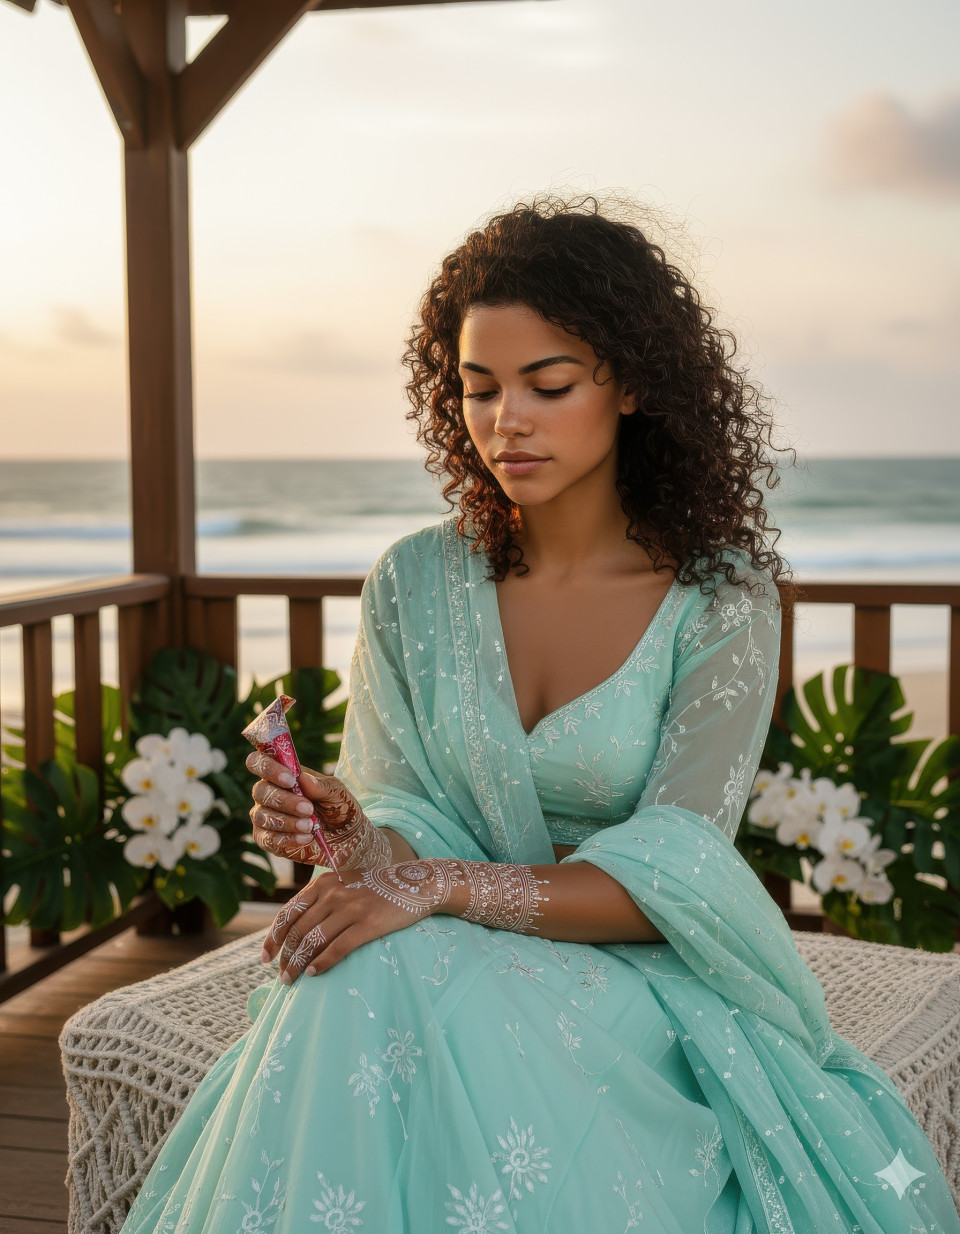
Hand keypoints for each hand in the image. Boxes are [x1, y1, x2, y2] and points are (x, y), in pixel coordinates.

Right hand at [245, 751, 391, 870]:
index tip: (289, 779)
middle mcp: (267, 793)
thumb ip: (320, 785)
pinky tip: (306, 838)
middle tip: (308, 808)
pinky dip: (287, 838)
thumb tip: (302, 778)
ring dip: (287, 821)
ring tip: (309, 826)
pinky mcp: (267, 840)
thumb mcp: (337, 793)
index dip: (268, 767)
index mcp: (281, 774)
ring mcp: (264, 817)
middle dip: (284, 800)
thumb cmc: (338, 807)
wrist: (346, 837)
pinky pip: (267, 839)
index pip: (258, 762)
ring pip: (261, 816)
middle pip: (260, 791)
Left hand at [263, 866, 432, 982]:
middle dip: (285, 957)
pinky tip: (314, 974)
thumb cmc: (375, 888)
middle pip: (298, 931)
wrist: (414, 885)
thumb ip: (321, 899)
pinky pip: (338, 948)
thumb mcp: (343, 884)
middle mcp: (333, 894)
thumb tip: (295, 928)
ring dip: (298, 965)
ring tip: (291, 980)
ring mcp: (351, 909)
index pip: (288, 914)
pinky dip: (322, 963)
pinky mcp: (368, 924)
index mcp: (322, 884)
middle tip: (281, 975)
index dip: (273, 938)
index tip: (265, 957)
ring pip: (313, 941)